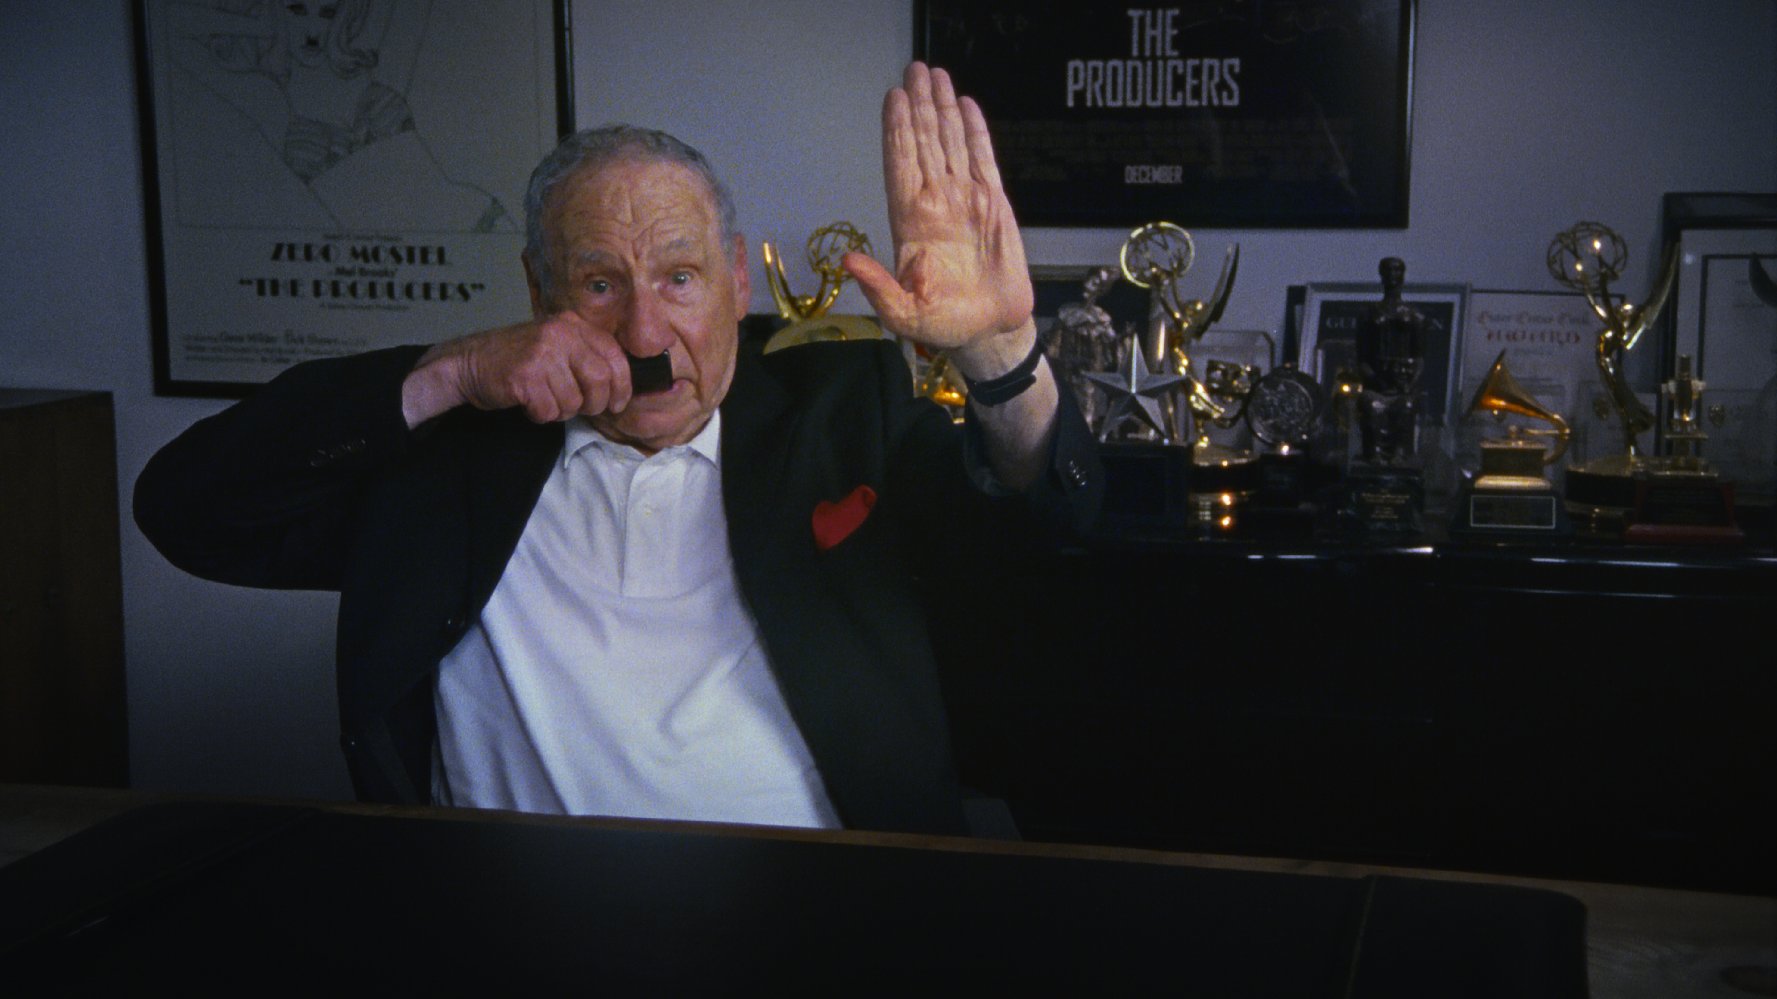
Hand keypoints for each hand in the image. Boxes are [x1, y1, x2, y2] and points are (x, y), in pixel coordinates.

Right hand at [401, 311, 631, 426]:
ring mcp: (542, 353)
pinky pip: (549, 410)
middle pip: (600, 381)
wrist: (469, 362)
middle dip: (594, 404)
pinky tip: (529, 402)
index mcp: (573, 325)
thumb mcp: (557, 346)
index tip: (617, 403)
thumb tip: (622, 387)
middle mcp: (560, 334)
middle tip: (579, 408)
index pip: (616, 357)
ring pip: (574, 401)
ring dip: (561, 410)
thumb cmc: (518, 360)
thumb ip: (587, 357)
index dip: (622, 386)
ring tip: (544, 398)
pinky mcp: (524, 375)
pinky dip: (541, 415)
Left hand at [843, 62, 1034, 375]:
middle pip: (924, 145)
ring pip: (951, 144)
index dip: (897, 133)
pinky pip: (984, 159)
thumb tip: (847, 261)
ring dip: (943, 110)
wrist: (991, 330)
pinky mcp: (994, 204)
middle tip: (915, 70)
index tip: (893, 99)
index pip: (900, 167)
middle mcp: (935, 203)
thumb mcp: (904, 314)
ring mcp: (964, 200)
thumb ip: (878, 287)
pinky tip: (967, 106)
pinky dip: (976, 133)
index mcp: (910, 222)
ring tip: (936, 75)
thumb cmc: (944, 325)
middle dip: (919, 107)